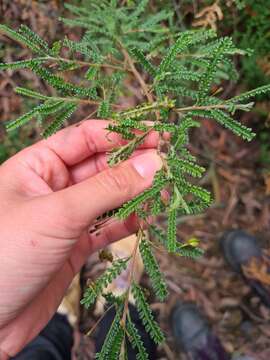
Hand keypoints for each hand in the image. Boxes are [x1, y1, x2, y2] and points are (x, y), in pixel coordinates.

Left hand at [0, 120, 161, 357]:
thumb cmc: (4, 255)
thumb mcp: (59, 213)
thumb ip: (108, 189)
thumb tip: (152, 163)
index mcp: (38, 166)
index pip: (86, 138)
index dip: (121, 134)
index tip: (156, 136)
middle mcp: (53, 187)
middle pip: (101, 166)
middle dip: (133, 164)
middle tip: (166, 165)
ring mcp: (66, 217)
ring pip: (108, 196)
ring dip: (135, 194)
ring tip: (162, 193)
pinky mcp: (75, 245)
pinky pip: (107, 226)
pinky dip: (127, 222)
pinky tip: (144, 219)